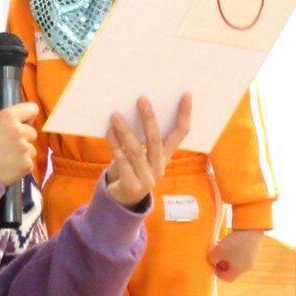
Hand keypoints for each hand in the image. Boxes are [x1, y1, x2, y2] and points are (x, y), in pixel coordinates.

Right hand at [0, 103, 37, 186]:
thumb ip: (7, 123)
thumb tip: (22, 124)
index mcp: (8, 116)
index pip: (32, 109)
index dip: (28, 118)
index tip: (23, 124)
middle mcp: (19, 129)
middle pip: (32, 132)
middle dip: (24, 139)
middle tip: (8, 147)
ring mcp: (24, 147)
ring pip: (31, 149)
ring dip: (23, 154)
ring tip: (6, 160)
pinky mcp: (27, 164)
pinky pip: (29, 163)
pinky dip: (21, 167)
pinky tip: (7, 169)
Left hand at [105, 93, 190, 208]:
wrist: (122, 200)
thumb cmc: (131, 168)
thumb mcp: (140, 153)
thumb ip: (140, 137)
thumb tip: (131, 107)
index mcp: (165, 156)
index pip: (180, 134)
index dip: (184, 114)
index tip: (186, 94)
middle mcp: (159, 167)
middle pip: (156, 140)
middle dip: (149, 118)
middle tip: (141, 99)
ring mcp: (147, 179)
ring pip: (136, 151)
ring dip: (125, 131)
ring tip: (115, 115)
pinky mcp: (132, 186)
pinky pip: (123, 164)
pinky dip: (115, 147)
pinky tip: (109, 133)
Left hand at [208, 229, 263, 281]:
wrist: (251, 229)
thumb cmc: (234, 243)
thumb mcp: (218, 251)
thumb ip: (212, 259)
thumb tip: (212, 260)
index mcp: (239, 270)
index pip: (228, 278)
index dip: (218, 273)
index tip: (213, 263)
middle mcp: (246, 266)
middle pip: (231, 268)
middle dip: (221, 260)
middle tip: (215, 252)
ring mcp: (250, 258)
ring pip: (234, 259)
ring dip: (225, 253)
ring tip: (219, 243)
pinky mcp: (251, 249)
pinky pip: (239, 252)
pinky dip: (232, 248)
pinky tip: (227, 239)